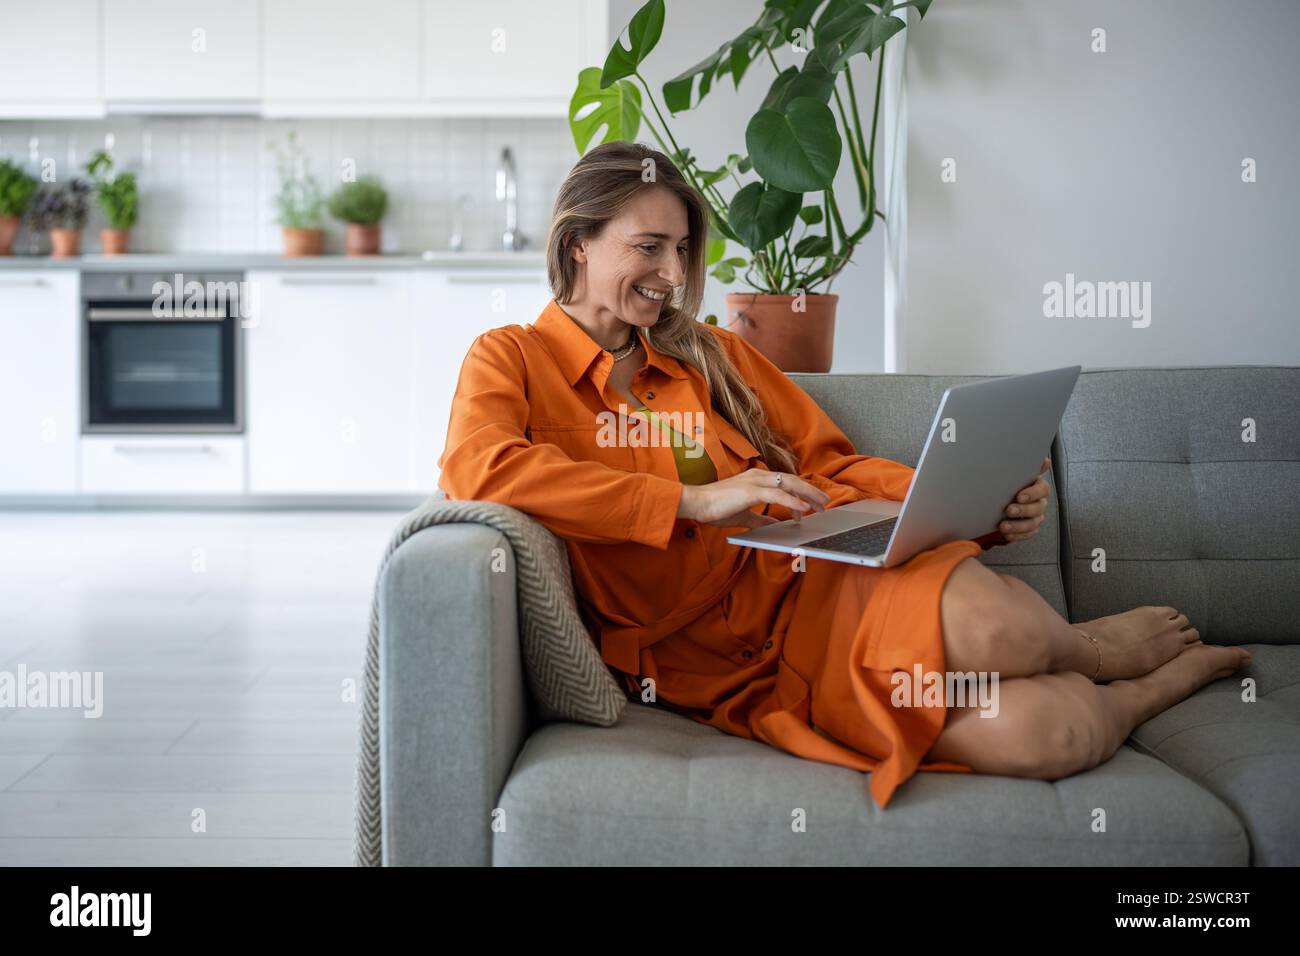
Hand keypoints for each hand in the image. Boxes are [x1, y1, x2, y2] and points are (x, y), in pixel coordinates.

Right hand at [678, 468, 829, 529]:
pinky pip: (778, 495)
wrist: (696, 503)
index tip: (811, 506)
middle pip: (793, 480)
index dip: (801, 493)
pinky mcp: (751, 491)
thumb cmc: (715, 507)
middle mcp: (759, 476)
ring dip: (808, 495)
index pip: (786, 482)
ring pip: (789, 484)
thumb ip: (760, 518)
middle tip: (826, 502)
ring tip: (821, 505)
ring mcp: (756, 482)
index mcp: (757, 479)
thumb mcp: (744, 515)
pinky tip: (804, 510)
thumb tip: (775, 523)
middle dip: (812, 491)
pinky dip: (793, 502)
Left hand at [981, 456, 1050, 545]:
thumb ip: (1026, 466)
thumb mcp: (1013, 473)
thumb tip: (1045, 460)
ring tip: (1003, 526)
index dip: (1033, 493)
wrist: (998, 500)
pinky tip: (1007, 535)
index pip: (1043, 489)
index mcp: (1038, 487)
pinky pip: (1027, 534)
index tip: (1019, 496)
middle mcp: (1039, 502)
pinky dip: (1017, 536)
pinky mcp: (1029, 529)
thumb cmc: (1009, 484)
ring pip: (1032, 523)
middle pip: (1038, 508)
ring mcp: (1036, 517)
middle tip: (1009, 510)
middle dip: (1023, 510)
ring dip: (1018, 526)